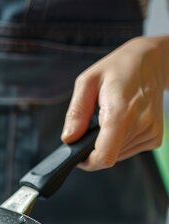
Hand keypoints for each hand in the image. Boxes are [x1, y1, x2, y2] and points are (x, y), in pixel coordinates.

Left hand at [62, 36, 168, 170]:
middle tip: (92, 125)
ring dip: (107, 144)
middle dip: (94, 148)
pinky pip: (128, 150)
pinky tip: (120, 122)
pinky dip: (119, 142)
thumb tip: (68, 138)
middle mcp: (140, 124)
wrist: (151, 61)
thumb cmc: (117, 69)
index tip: (77, 156)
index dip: (87, 162)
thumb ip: (76, 113)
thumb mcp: (87, 82)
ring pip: (117, 156)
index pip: (104, 156)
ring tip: (108, 119)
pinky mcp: (155, 137)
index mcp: (121, 112)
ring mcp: (151, 132)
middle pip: (108, 157)